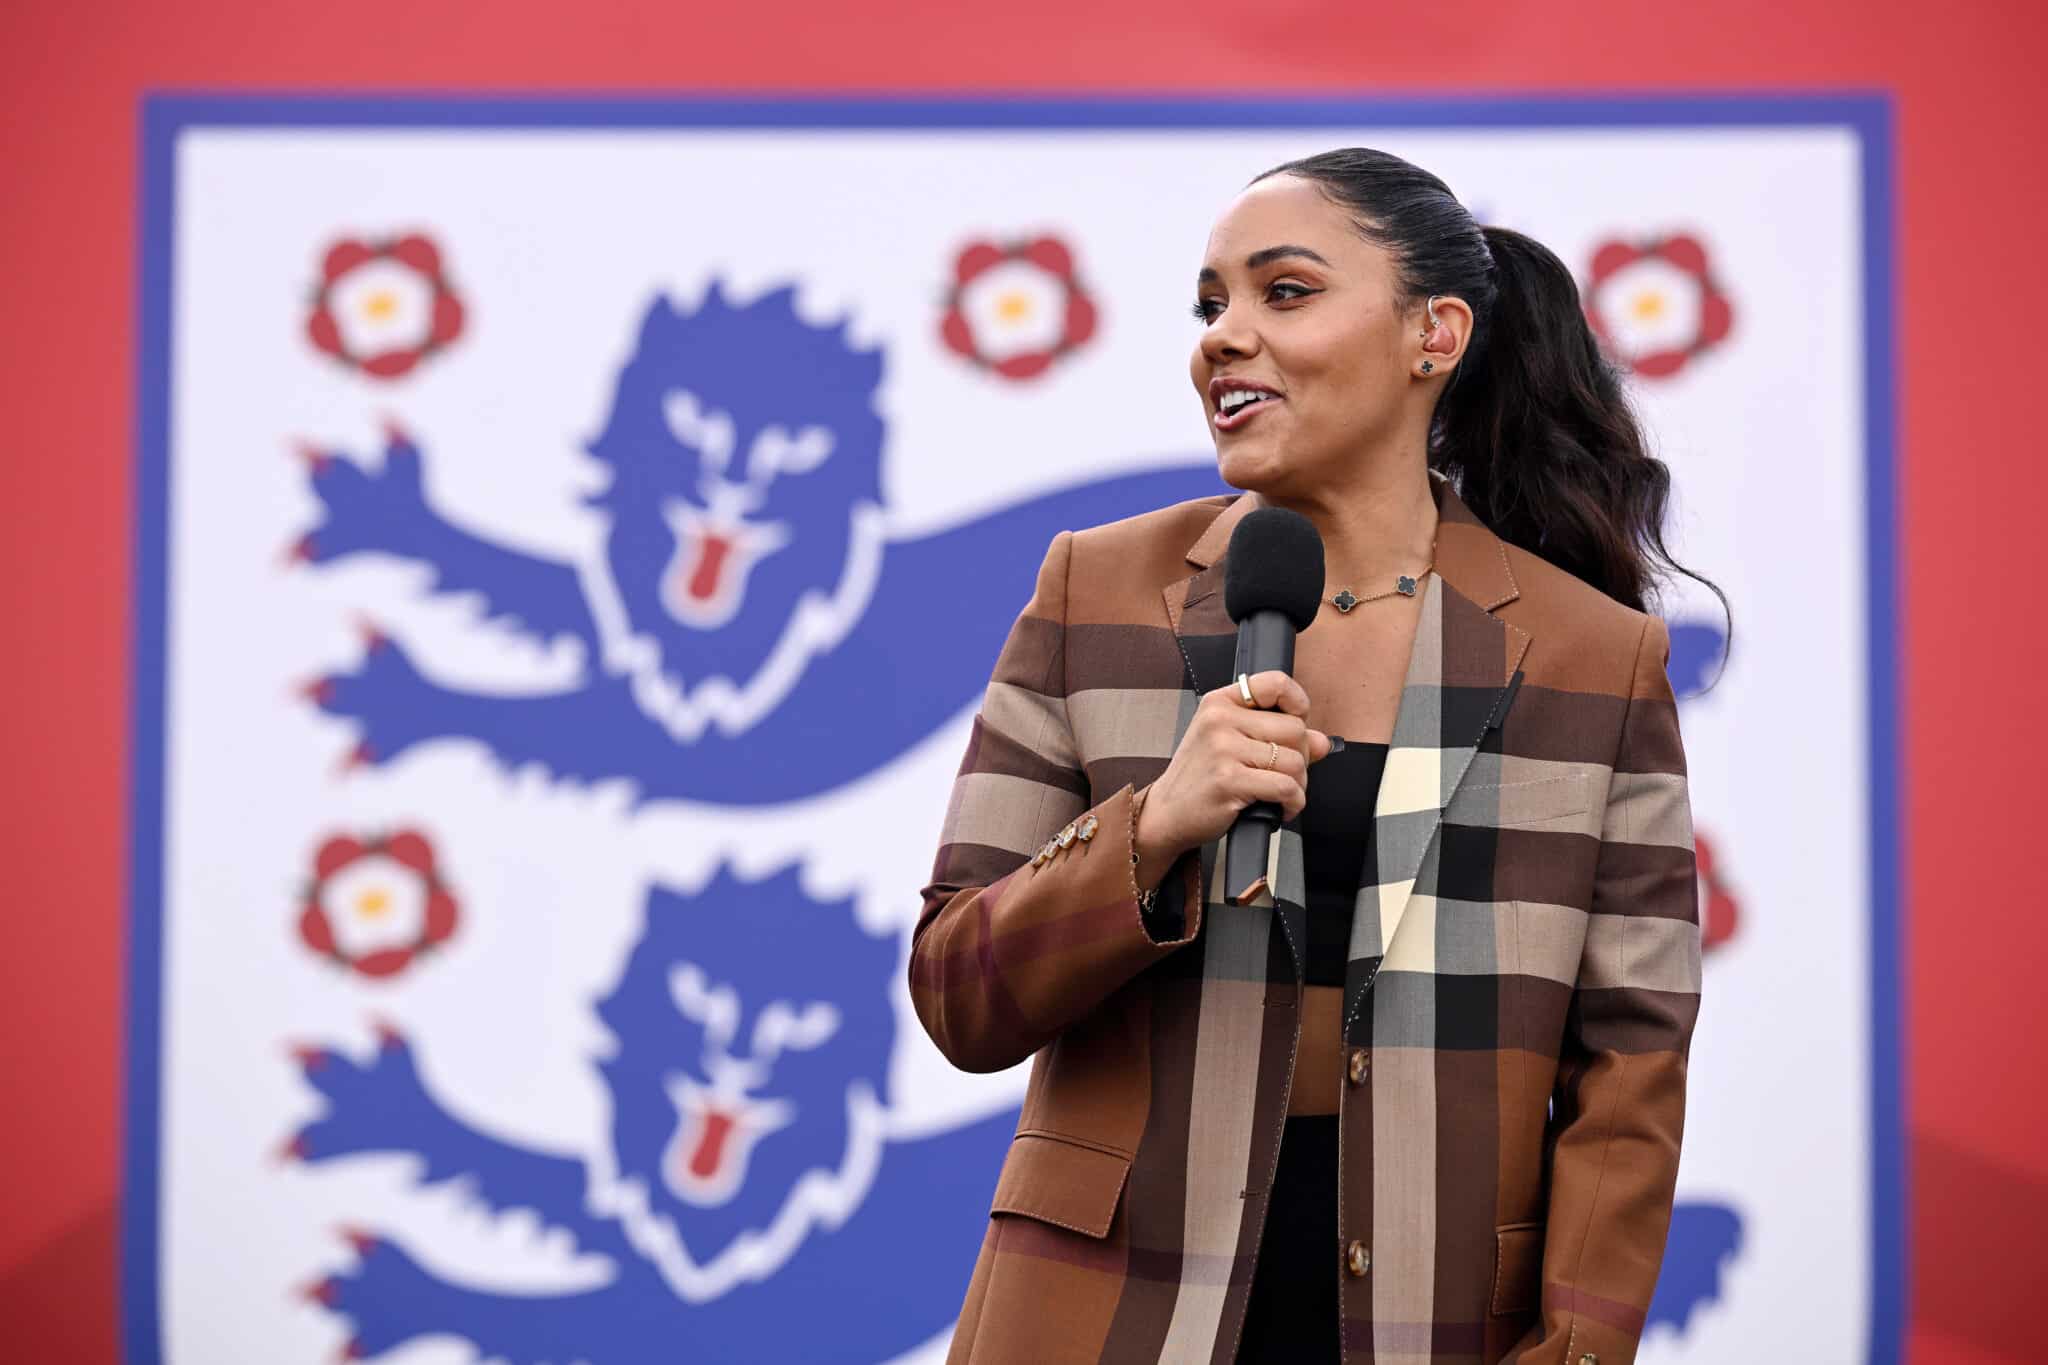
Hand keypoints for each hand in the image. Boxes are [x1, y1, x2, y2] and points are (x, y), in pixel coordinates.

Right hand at [1133, 669, 1330, 886]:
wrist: (1168, 813)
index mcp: (1220, 702)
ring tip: (1282, 794)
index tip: (1298, 725)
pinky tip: (1280, 808)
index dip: (1298, 704)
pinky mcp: (1229, 781)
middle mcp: (1220, 720)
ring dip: (1299, 785)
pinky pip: (1285, 787)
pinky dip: (1293, 803)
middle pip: (1295, 729)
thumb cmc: (1201, 777)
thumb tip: (1323, 742)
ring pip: (1294, 761)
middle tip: (1287, 775)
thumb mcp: (1232, 745)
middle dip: (1302, 758)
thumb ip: (1278, 737)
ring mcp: (1223, 750)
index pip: (1276, 683)